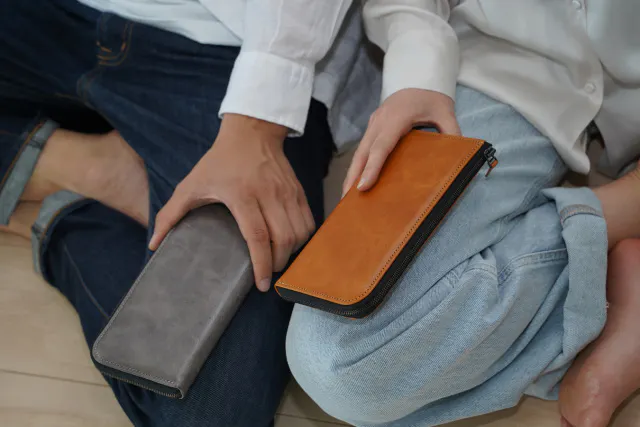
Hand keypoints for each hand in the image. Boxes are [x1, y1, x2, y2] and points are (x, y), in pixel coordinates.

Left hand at [149, 114, 314, 291]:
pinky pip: (308, 221)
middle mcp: (268, 194)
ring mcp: (287, 192)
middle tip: (268, 276)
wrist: (251, 133)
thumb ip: (171, 214)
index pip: (257, 235)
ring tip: (278, 261)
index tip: (260, 284)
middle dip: (278, 264)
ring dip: (291, 252)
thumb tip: (154, 242)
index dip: (260, 263)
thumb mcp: (191, 184)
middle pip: (283, 238)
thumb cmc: (219, 161)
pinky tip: (290, 245)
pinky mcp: (298, 191)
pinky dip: (302, 238)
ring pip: (299, 232)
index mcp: (241, 194)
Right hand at [343, 89, 460, 195]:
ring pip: (359, 152)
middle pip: (363, 152)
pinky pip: (363, 149)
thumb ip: (452, 132)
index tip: (362, 187)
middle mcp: (380, 121)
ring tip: (346, 197)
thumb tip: (460, 155)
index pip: (381, 146)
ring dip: (351, 174)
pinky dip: (357, 166)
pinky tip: (355, 182)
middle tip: (346, 200)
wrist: (417, 77)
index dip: (372, 168)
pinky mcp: (372, 127)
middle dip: (353, 176)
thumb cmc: (431, 97)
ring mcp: (373, 123)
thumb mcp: (446, 112)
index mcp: (396, 117)